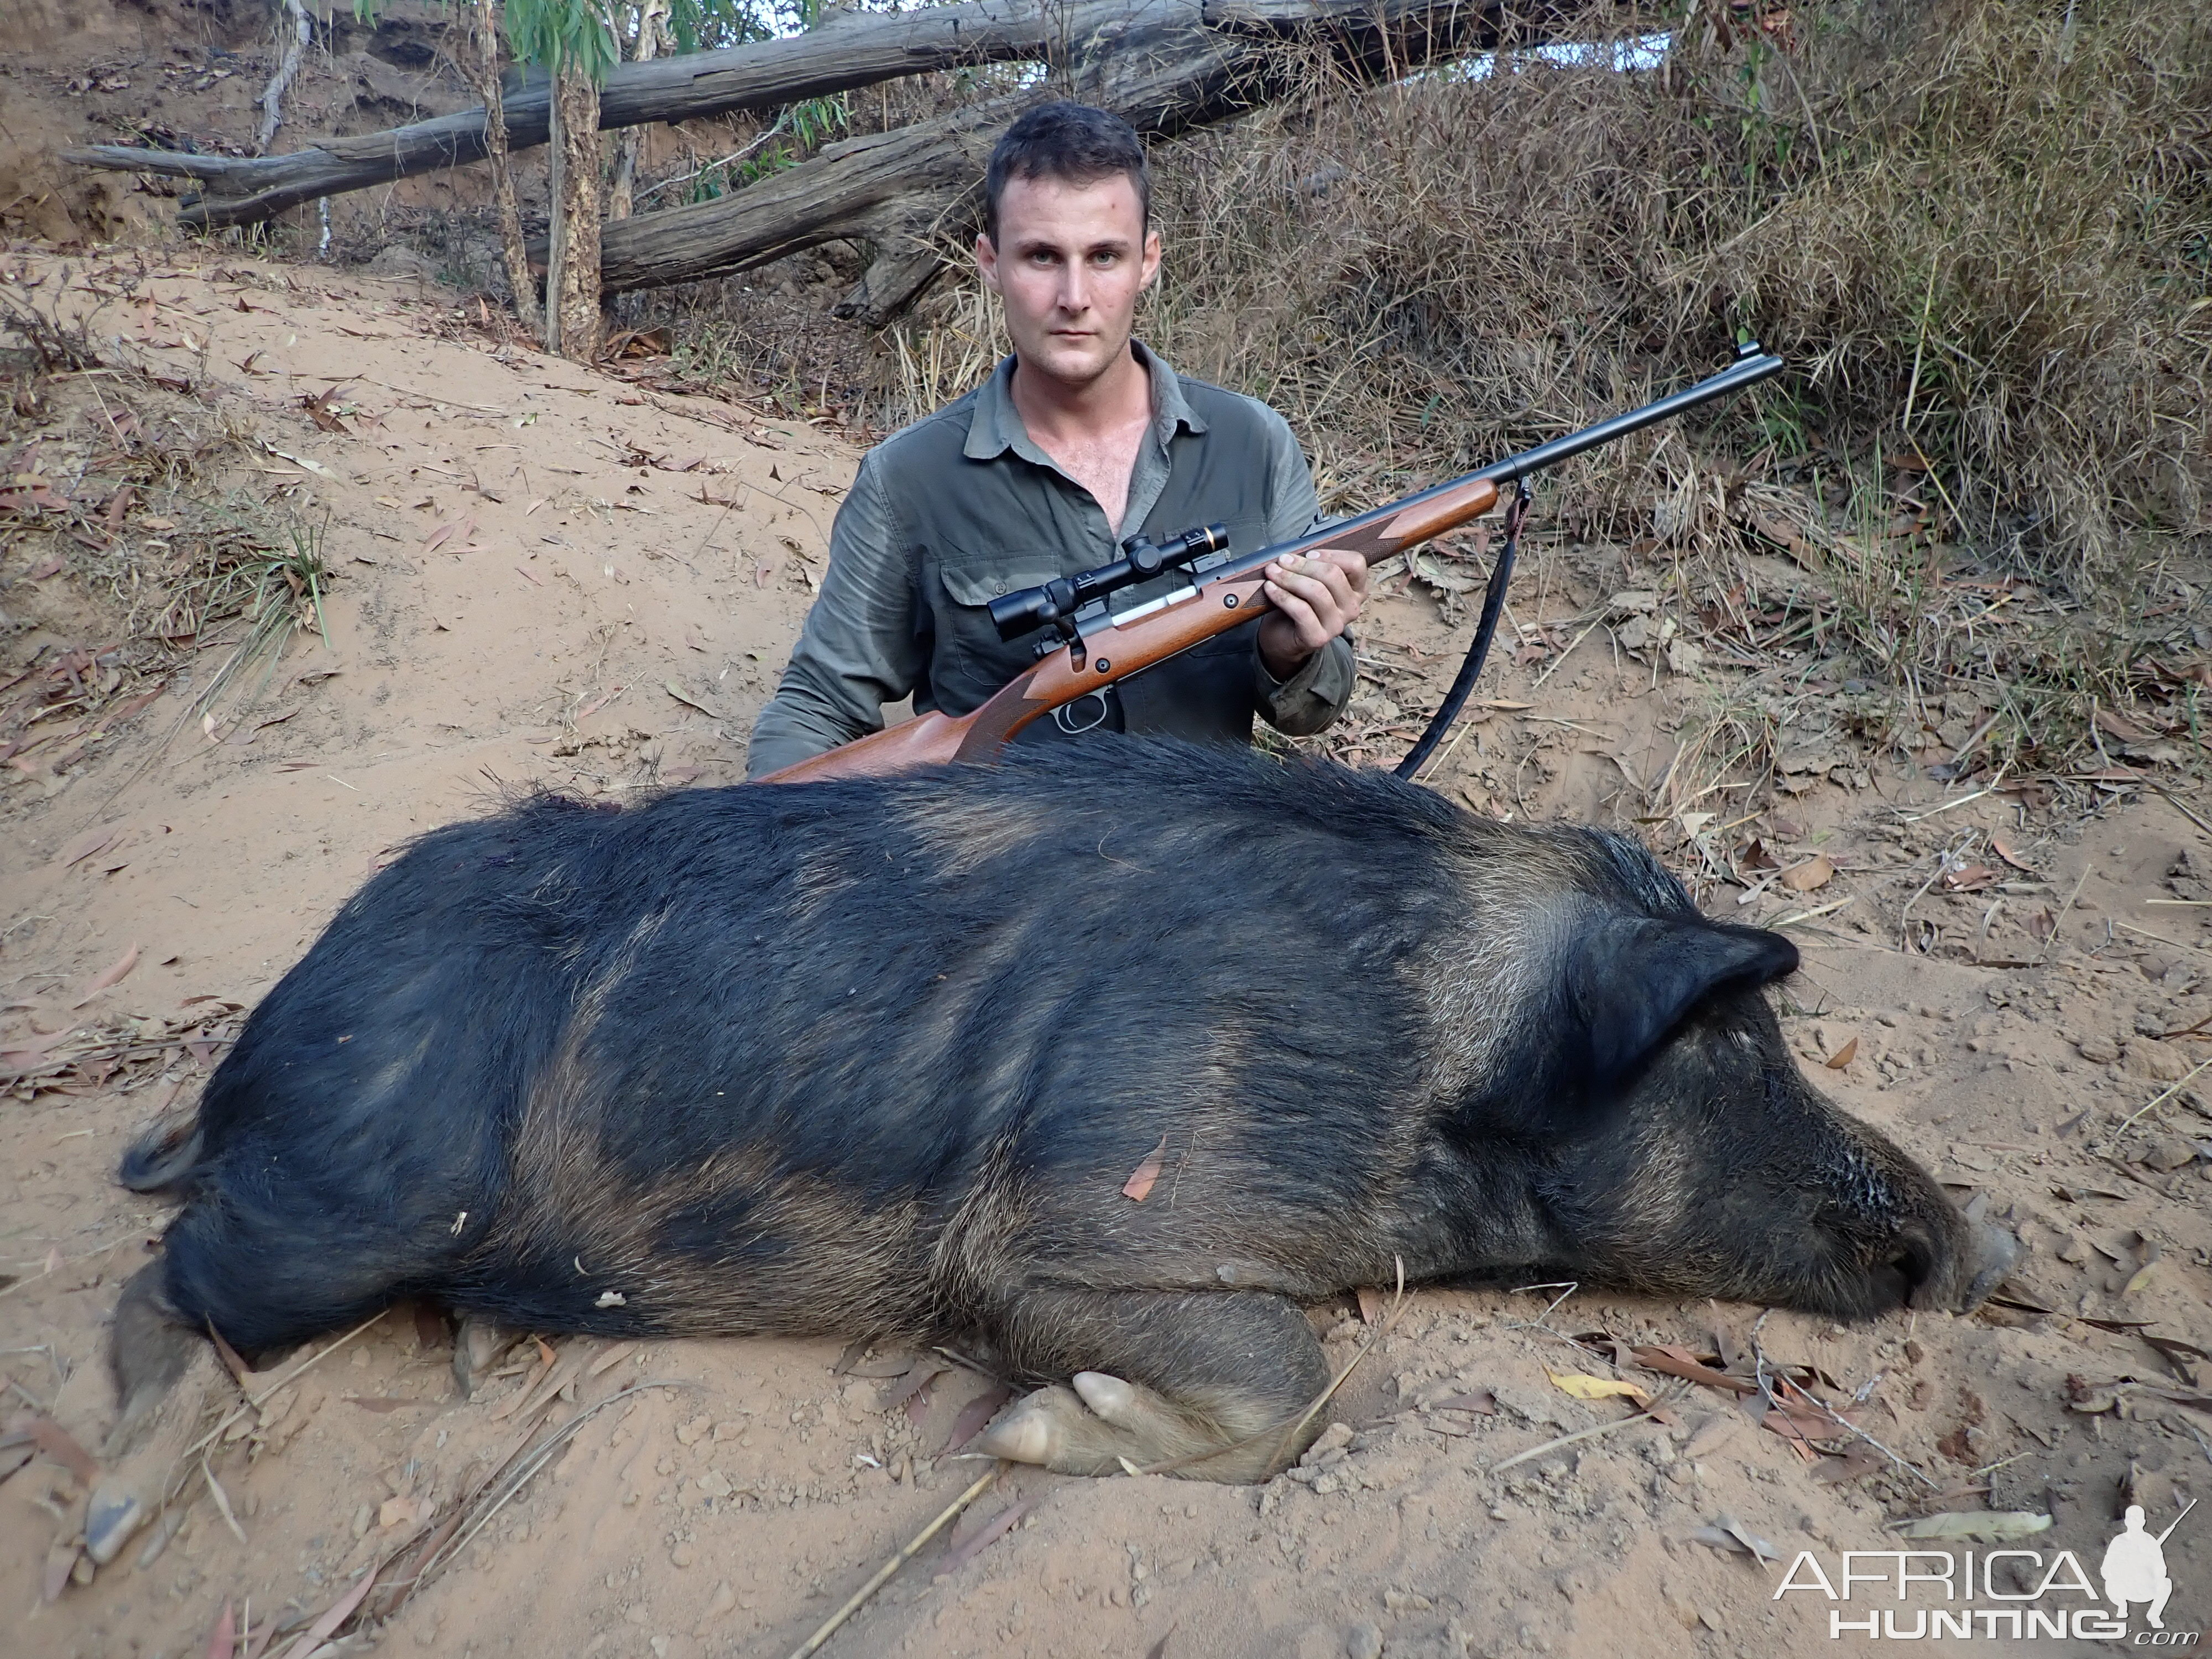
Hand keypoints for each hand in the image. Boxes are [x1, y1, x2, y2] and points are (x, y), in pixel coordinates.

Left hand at [1258, 548, 1367, 679]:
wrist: (1284, 638)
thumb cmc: (1299, 604)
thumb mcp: (1311, 581)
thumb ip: (1312, 566)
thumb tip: (1293, 553)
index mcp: (1356, 589)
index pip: (1356, 563)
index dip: (1332, 555)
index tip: (1308, 554)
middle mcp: (1352, 608)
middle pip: (1333, 575)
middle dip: (1303, 565)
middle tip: (1282, 560)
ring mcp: (1337, 625)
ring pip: (1317, 592)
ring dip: (1290, 578)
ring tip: (1272, 573)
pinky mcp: (1318, 638)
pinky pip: (1301, 610)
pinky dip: (1282, 596)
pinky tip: (1270, 588)